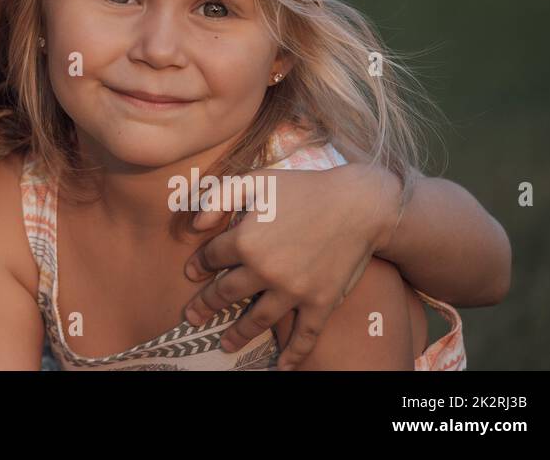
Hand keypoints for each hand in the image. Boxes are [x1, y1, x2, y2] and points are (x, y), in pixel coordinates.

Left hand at [181, 163, 399, 369]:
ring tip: (225, 344)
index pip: (212, 258)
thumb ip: (218, 197)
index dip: (200, 265)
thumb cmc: (303, 188)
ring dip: (238, 334)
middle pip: (226, 293)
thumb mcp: (255, 181)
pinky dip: (293, 355)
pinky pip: (304, 335)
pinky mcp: (320, 302)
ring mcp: (293, 291)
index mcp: (245, 240)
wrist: (358, 205)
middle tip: (191, 318)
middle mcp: (265, 270)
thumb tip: (194, 225)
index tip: (193, 273)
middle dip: (205, 306)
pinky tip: (282, 368)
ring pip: (257, 319)